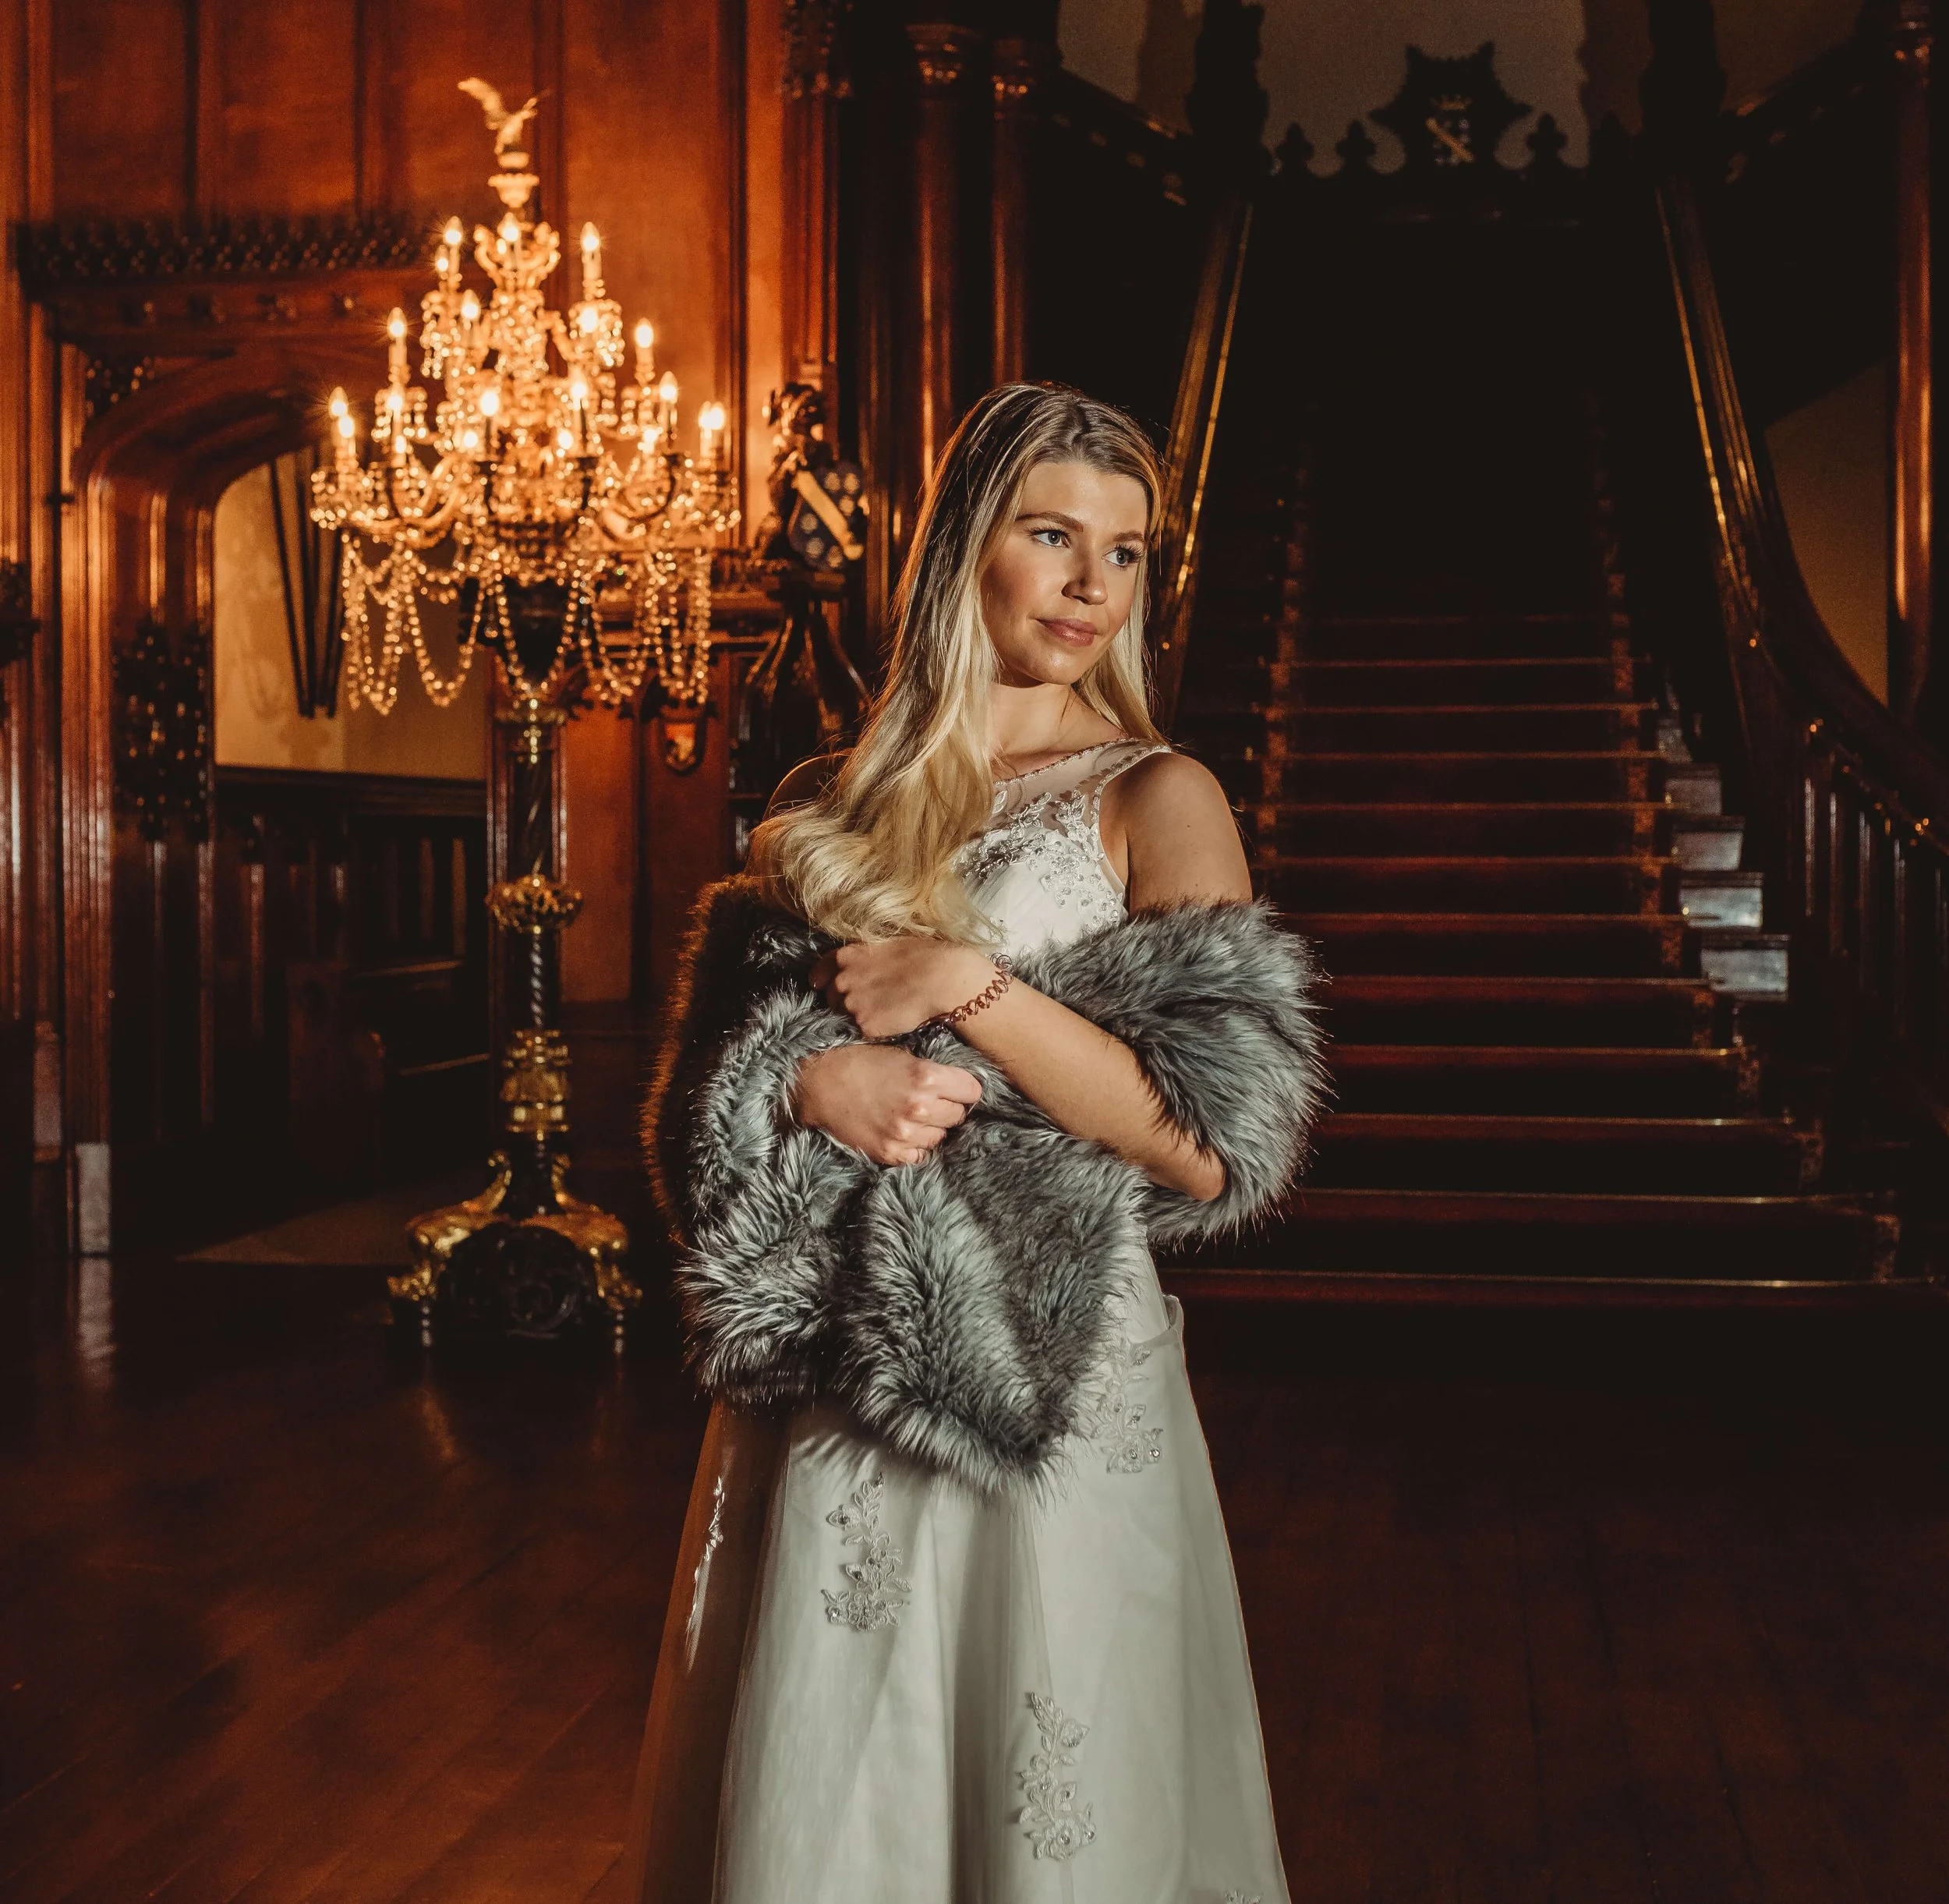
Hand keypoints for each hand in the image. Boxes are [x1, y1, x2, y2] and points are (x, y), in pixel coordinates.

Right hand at [792, 1045, 983, 1165]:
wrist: (820, 1084)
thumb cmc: (861, 1062)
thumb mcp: (903, 1056)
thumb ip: (933, 1072)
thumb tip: (959, 1085)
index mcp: (927, 1078)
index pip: (972, 1091)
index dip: (963, 1088)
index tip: (955, 1088)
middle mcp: (920, 1108)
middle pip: (958, 1115)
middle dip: (947, 1107)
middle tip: (929, 1100)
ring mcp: (905, 1134)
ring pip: (940, 1137)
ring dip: (931, 1128)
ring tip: (910, 1115)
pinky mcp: (890, 1152)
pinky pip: (919, 1154)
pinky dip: (914, 1145)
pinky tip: (900, 1130)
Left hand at [809, 938, 999, 1040]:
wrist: (942, 979)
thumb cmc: (924, 957)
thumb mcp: (887, 945)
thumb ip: (865, 956)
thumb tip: (861, 964)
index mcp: (846, 956)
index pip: (820, 971)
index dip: (822, 980)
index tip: (822, 986)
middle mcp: (842, 980)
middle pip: (830, 997)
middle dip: (843, 1000)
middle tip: (867, 1002)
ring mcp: (851, 1005)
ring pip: (843, 1016)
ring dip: (856, 1016)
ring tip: (881, 1013)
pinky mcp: (865, 1026)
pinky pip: (861, 1031)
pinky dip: (872, 1030)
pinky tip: (890, 1023)